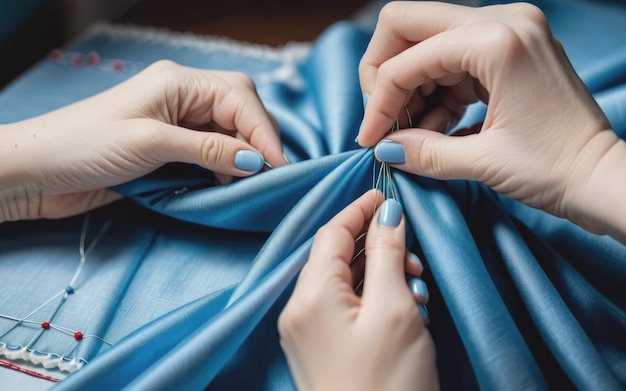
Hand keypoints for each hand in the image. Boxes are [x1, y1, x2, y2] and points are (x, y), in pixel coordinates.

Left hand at [0, 60, 285, 220]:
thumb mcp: (152, 144)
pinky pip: (210, 151)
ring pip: (228, 131)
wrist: (35, 172)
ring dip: (243, 155)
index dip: (264, 132)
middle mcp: (182, 96)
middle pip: (240, 109)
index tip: (280, 167)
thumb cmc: (85, 146)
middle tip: (271, 174)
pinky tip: (227, 183)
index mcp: (179, 82)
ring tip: (252, 183)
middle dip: (258, 139)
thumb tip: (256, 160)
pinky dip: (224, 167)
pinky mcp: (169, 147)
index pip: (239, 98)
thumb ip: (208, 149)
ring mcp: (176, 122)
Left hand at [278, 190, 438, 390]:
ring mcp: (307, 332)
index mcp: (310, 296)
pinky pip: (343, 306)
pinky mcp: (320, 349)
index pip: (331, 233)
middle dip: (375, 244)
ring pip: (342, 280)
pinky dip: (371, 296)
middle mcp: (299, 310)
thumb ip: (387, 255)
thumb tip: (387, 214)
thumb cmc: (388, 384)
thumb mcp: (395, 309)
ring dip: (378, 271)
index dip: (359, 209)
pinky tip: (402, 305)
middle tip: (413, 251)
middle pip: (334, 255)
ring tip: (415, 282)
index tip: (387, 194)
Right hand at [357, 1, 625, 238]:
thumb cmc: (556, 170)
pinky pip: (452, 57)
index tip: (369, 139)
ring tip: (414, 134)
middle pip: (408, 25)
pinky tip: (436, 126)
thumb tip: (382, 147)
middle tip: (383, 119)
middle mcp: (503, 20)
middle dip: (385, 74)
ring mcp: (509, 29)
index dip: (378, 103)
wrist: (602, 177)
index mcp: (498, 40)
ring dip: (411, 86)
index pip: (407, 61)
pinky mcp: (510, 47)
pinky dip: (435, 90)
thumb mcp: (482, 163)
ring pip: (427, 41)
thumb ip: (422, 151)